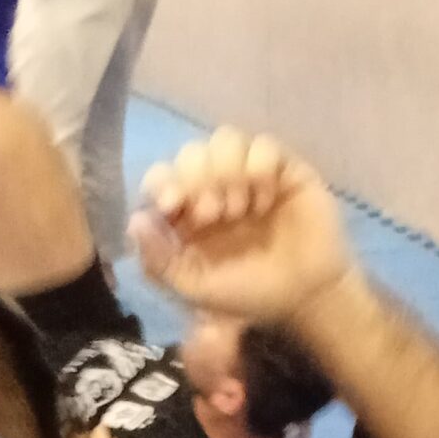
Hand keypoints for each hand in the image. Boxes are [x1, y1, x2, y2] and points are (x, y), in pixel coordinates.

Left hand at [130, 127, 351, 324]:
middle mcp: (215, 188)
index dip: (162, 183)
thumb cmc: (247, 295)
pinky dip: (259, 167)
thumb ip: (159, 262)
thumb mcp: (195, 290)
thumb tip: (135, 220)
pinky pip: (263, 144)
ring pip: (225, 139)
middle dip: (197, 180)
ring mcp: (249, 175)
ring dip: (226, 171)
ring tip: (239, 209)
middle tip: (213, 215)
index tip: (172, 205)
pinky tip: (265, 201)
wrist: (303, 297)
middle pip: (192, 153)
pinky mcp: (283, 169)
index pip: (162, 177)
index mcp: (187, 213)